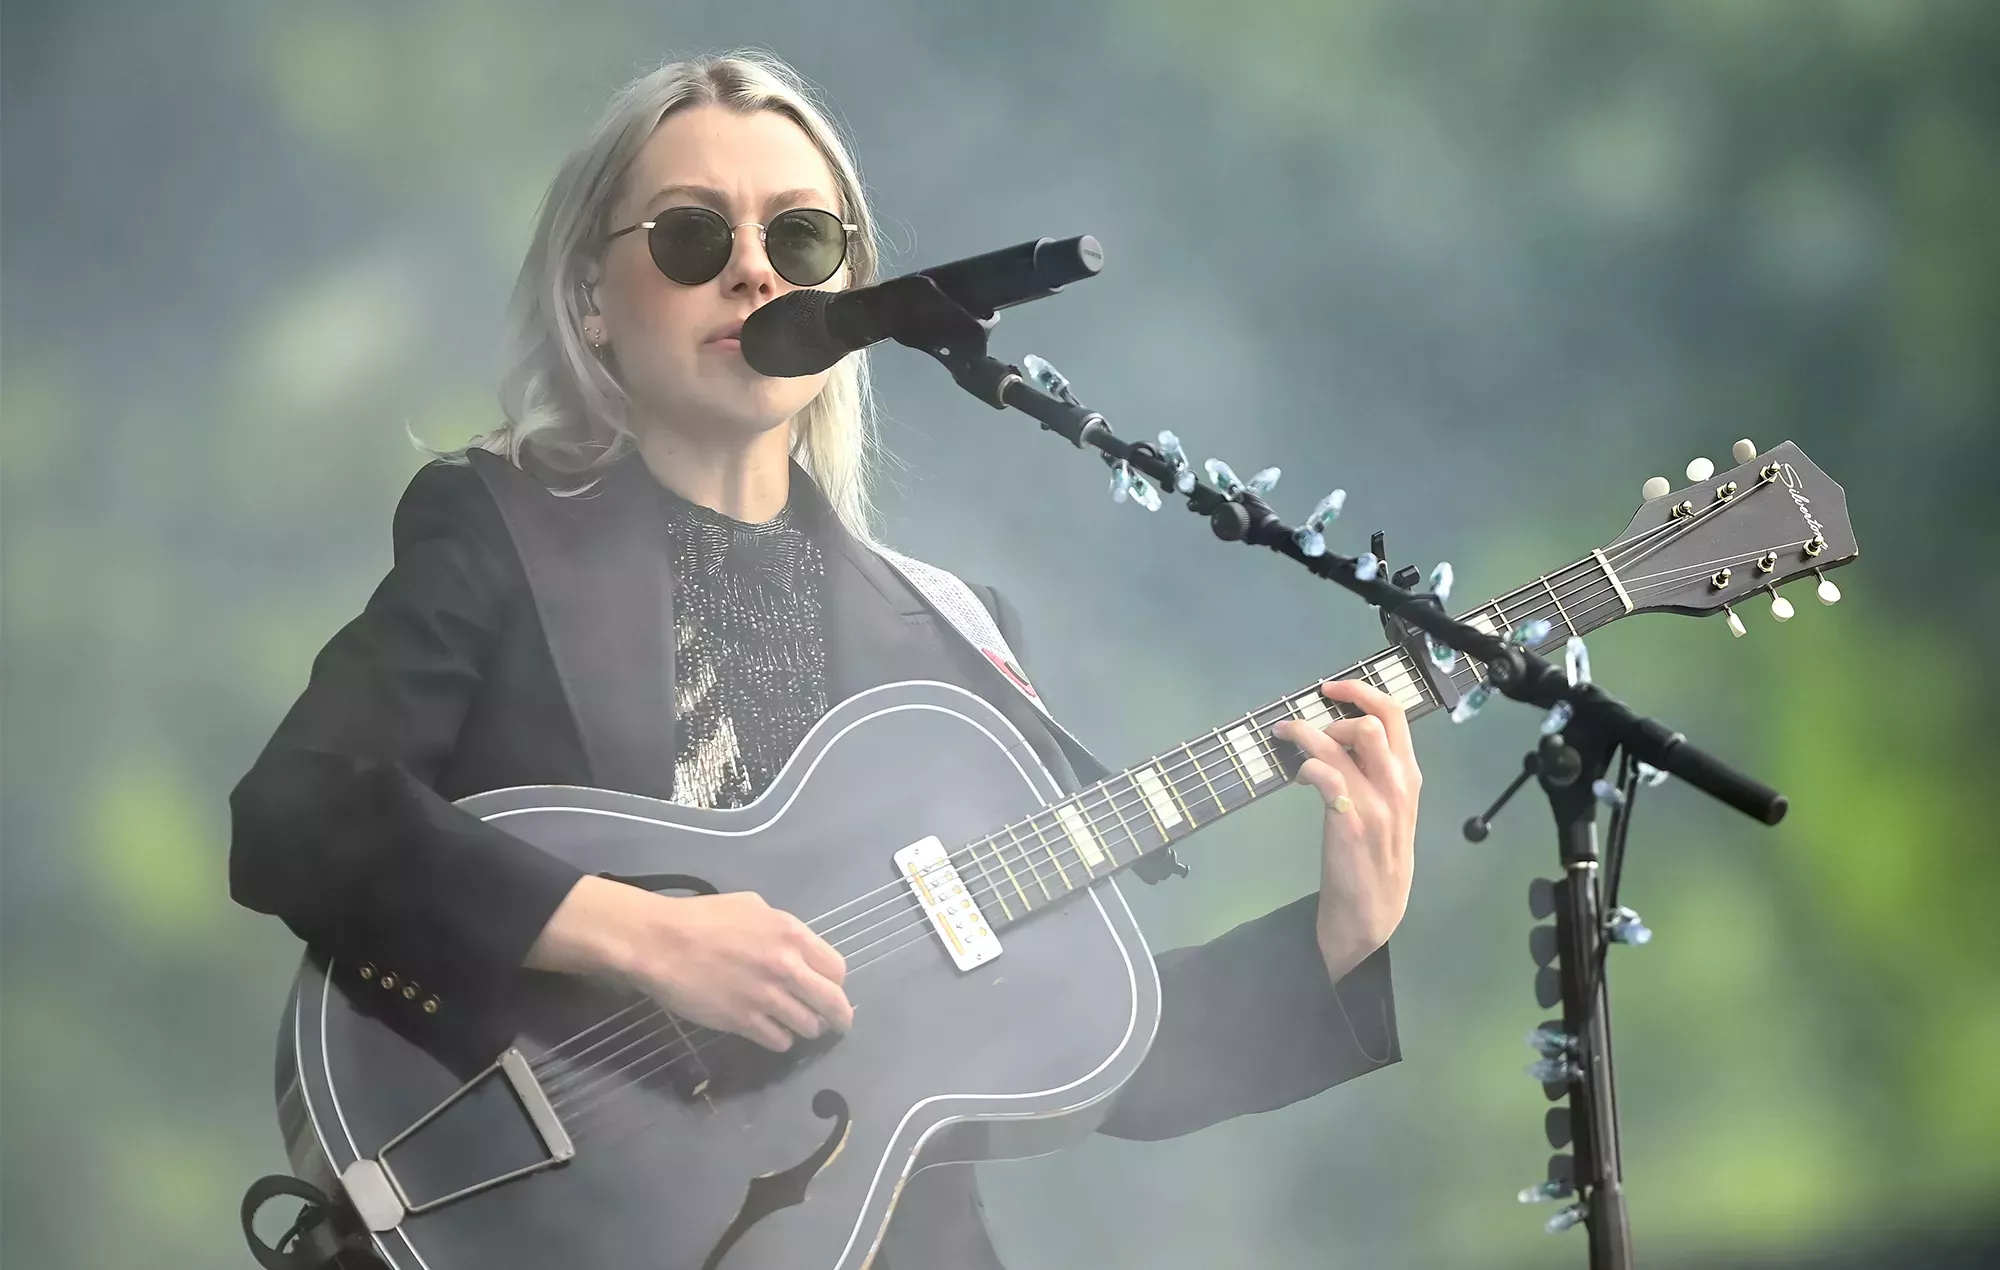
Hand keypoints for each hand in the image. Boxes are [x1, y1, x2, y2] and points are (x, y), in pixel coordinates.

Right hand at [529, 877, 852, 1050]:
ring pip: (808, 1026)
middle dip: (838, 1017)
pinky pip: (779, 1041)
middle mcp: (787, 967)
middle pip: (832, 1003)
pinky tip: (772, 1034)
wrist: (661, 943)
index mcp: (792, 934)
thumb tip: (795, 947)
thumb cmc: (702, 918)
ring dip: (805, 1028)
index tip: (830, 989)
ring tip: (796, 1026)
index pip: (836, 969)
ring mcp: (767, 998)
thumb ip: (781, 929)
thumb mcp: (752, 907)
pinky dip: (780, 1040)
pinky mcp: (744, 1022)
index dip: (835, 983)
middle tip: (836, 1025)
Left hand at [1274, 678, 1422, 982]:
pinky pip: (1326, 776)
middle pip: (1373, 721)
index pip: (1395, 714)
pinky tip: (1299, 780)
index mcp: (1409, 776)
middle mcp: (1399, 785)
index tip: (1330, 687)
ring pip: (1344, 743)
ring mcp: (1376, 805)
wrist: (1374, 910)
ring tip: (1290, 742)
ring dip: (1309, 734)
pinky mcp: (1350, 824)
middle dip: (1335, 715)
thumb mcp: (1390, 807)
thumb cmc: (1378, 854)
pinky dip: (1307, 767)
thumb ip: (1376, 770)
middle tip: (1313, 730)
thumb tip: (1343, 734)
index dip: (1360, 691)